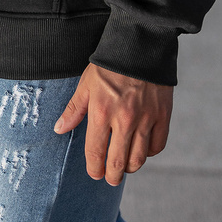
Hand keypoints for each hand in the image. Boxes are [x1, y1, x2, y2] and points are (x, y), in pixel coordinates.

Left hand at [54, 63, 172, 185]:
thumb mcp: (86, 83)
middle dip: (111, 175)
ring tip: (124, 166)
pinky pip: (157, 146)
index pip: (95, 152)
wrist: (140, 45)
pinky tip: (142, 148)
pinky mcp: (162, 115)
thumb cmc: (110, 64)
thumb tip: (59, 129)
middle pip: (118, 163)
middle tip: (109, 177)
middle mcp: (124, 119)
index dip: (94, 167)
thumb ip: (74, 109)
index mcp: (101, 112)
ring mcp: (145, 119)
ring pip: (138, 159)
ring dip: (129, 167)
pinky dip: (149, 152)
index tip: (94, 172)